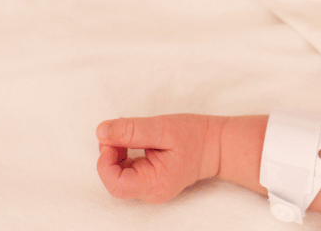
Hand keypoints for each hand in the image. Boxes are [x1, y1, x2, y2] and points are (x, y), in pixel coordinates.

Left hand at [96, 114, 222, 202]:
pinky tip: (135, 141)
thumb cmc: (196, 136)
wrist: (218, 145)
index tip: (113, 138)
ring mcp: (150, 189)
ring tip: (132, 134)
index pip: (115, 183)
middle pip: (114, 179)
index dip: (106, 161)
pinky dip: (123, 155)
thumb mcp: (163, 128)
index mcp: (155, 184)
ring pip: (118, 175)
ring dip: (116, 153)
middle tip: (122, 131)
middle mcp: (151, 193)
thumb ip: (132, 130)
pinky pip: (126, 172)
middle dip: (111, 154)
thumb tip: (101, 131)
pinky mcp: (150, 182)